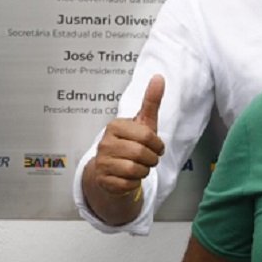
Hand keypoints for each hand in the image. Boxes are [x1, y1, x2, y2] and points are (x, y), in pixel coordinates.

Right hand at [90, 75, 165, 197]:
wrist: (112, 169)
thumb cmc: (131, 143)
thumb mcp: (143, 123)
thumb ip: (151, 101)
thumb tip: (159, 77)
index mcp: (115, 126)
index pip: (147, 137)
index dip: (157, 145)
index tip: (155, 146)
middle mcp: (105, 143)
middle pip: (142, 155)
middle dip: (152, 159)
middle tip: (148, 158)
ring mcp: (102, 162)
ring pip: (136, 171)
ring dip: (144, 171)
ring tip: (138, 167)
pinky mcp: (103, 180)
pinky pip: (129, 184)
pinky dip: (135, 183)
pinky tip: (129, 177)